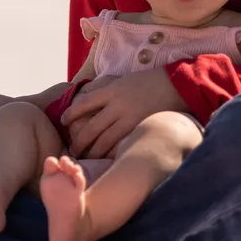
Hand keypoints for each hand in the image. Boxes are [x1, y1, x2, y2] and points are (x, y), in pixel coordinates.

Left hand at [62, 69, 186, 158]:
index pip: (84, 103)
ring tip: (87, 159)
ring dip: (93, 152)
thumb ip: (108, 92)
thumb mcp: (124, 81)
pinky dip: (111, 153)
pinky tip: (106, 159)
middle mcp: (117, 105)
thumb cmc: (150, 82)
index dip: (71, 114)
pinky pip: (121, 144)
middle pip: (91, 127)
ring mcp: (129, 119)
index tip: (63, 121)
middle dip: (79, 141)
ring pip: (104, 141)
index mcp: (112, 90)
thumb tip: (90, 101)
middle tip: (73, 151)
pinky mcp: (140, 128)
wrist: (176, 85)